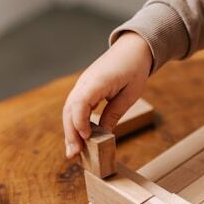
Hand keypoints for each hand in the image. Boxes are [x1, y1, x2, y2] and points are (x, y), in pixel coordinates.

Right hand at [63, 32, 152, 157]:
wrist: (132, 49)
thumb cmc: (134, 69)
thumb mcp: (130, 94)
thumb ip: (114, 113)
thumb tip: (103, 136)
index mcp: (97, 81)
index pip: (80, 102)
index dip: (80, 122)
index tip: (86, 138)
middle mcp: (84, 82)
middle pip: (69, 109)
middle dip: (70, 133)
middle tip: (74, 154)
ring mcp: (82, 85)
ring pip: (69, 110)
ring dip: (69, 131)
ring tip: (73, 152)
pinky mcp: (84, 89)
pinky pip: (75, 108)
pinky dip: (74, 123)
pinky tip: (78, 139)